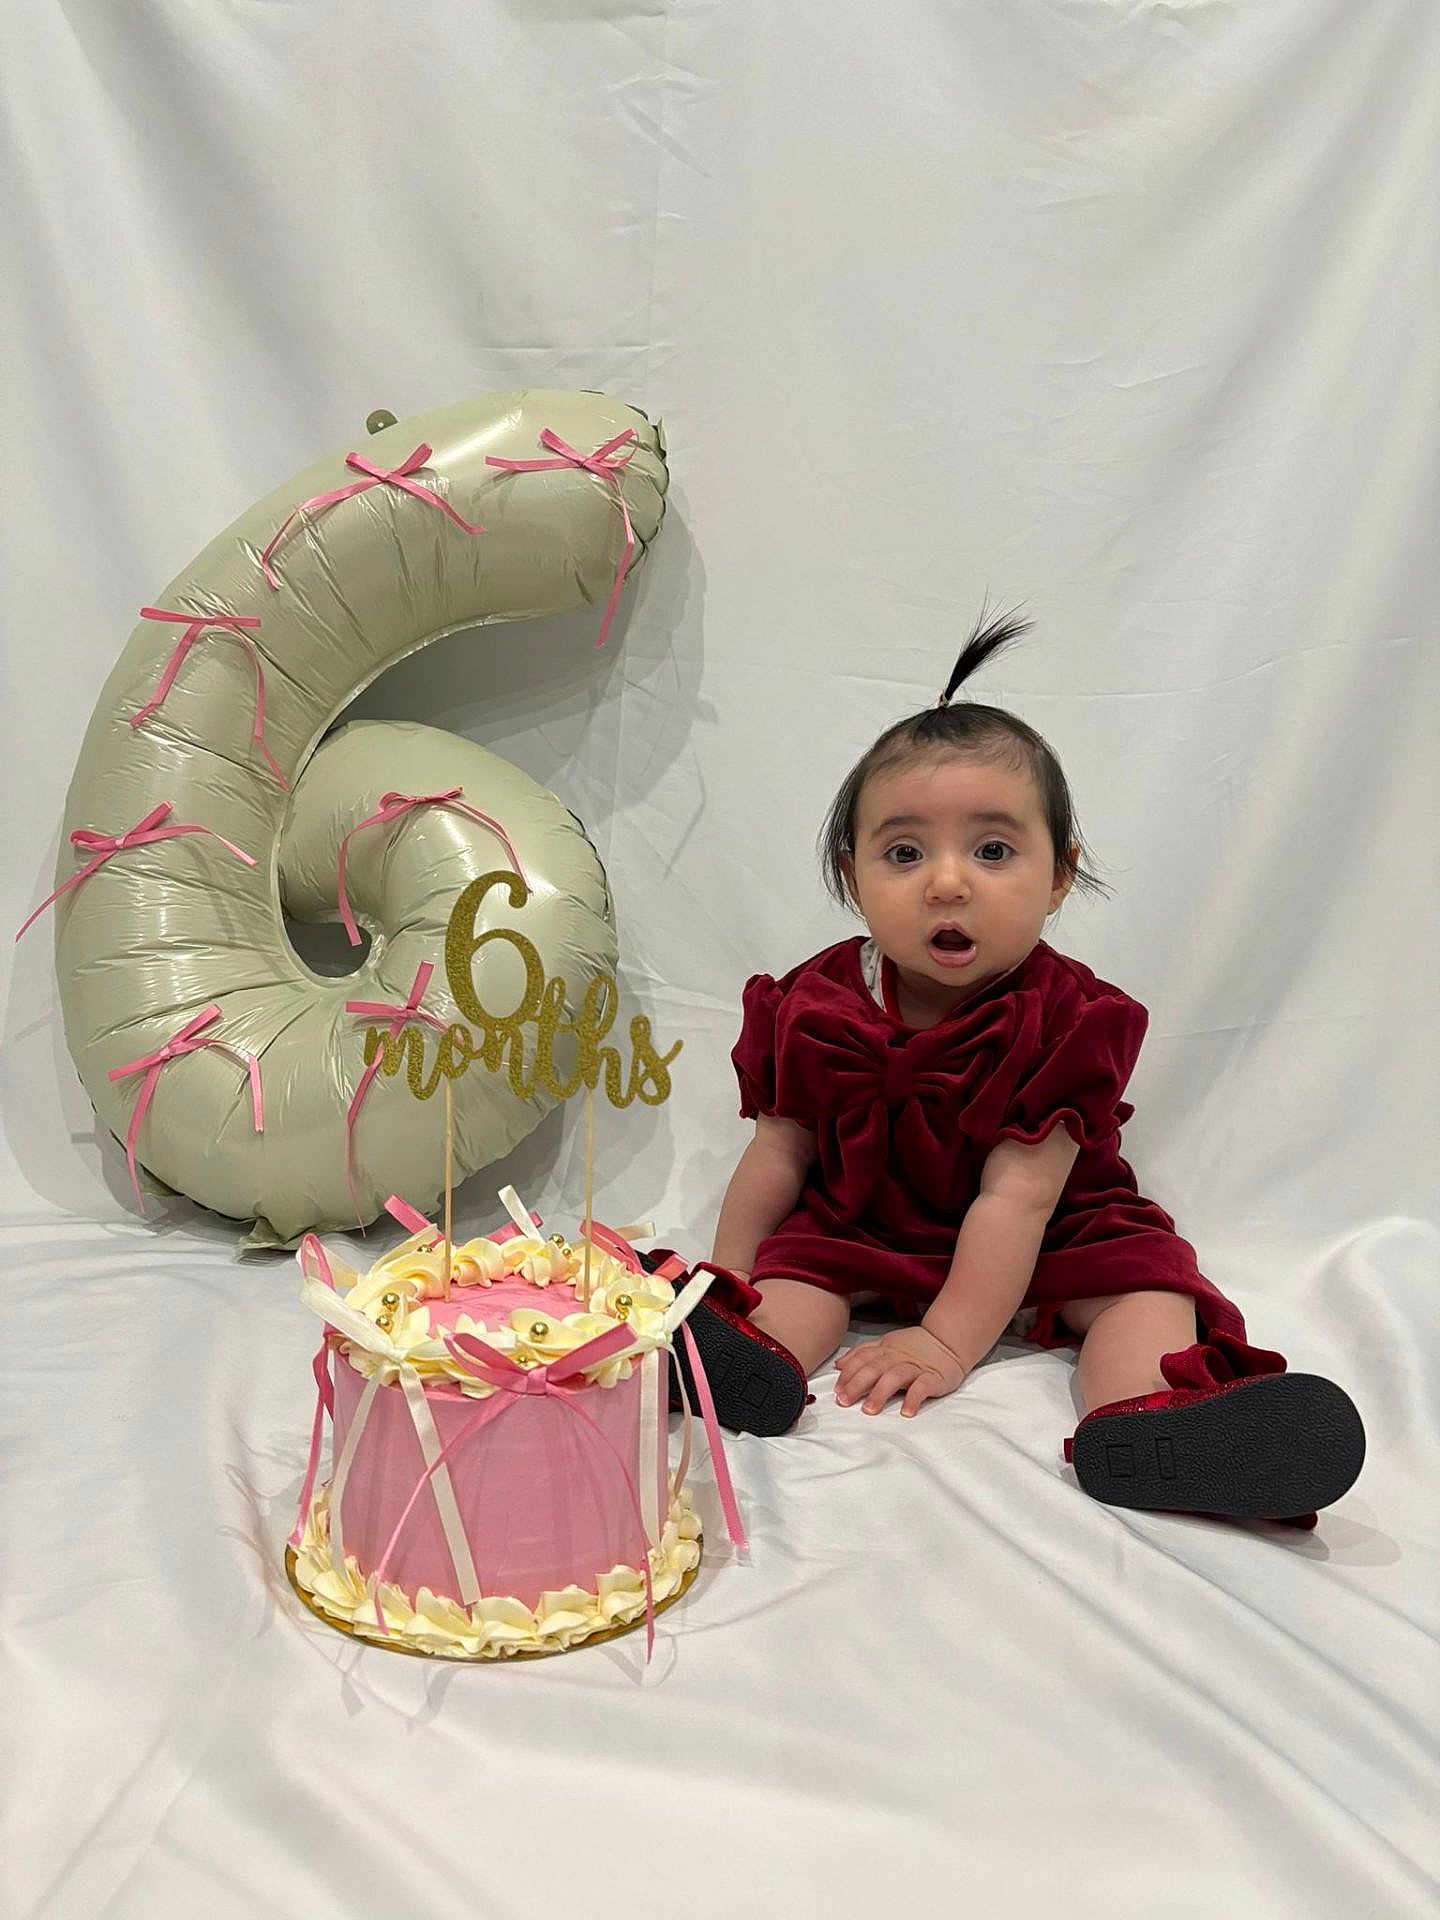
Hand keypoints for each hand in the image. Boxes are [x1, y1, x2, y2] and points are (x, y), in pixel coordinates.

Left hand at [834, 1325, 967, 1417]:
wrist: (948, 1340)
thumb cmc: (914, 1346)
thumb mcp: (886, 1344)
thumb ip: (863, 1353)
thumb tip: (839, 1365)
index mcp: (885, 1349)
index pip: (863, 1359)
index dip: (849, 1374)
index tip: (837, 1390)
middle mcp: (897, 1357)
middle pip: (874, 1368)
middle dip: (857, 1384)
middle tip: (844, 1401)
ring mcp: (915, 1367)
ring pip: (895, 1377)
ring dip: (880, 1393)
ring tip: (869, 1410)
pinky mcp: (933, 1377)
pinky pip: (922, 1387)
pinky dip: (913, 1398)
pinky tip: (906, 1412)